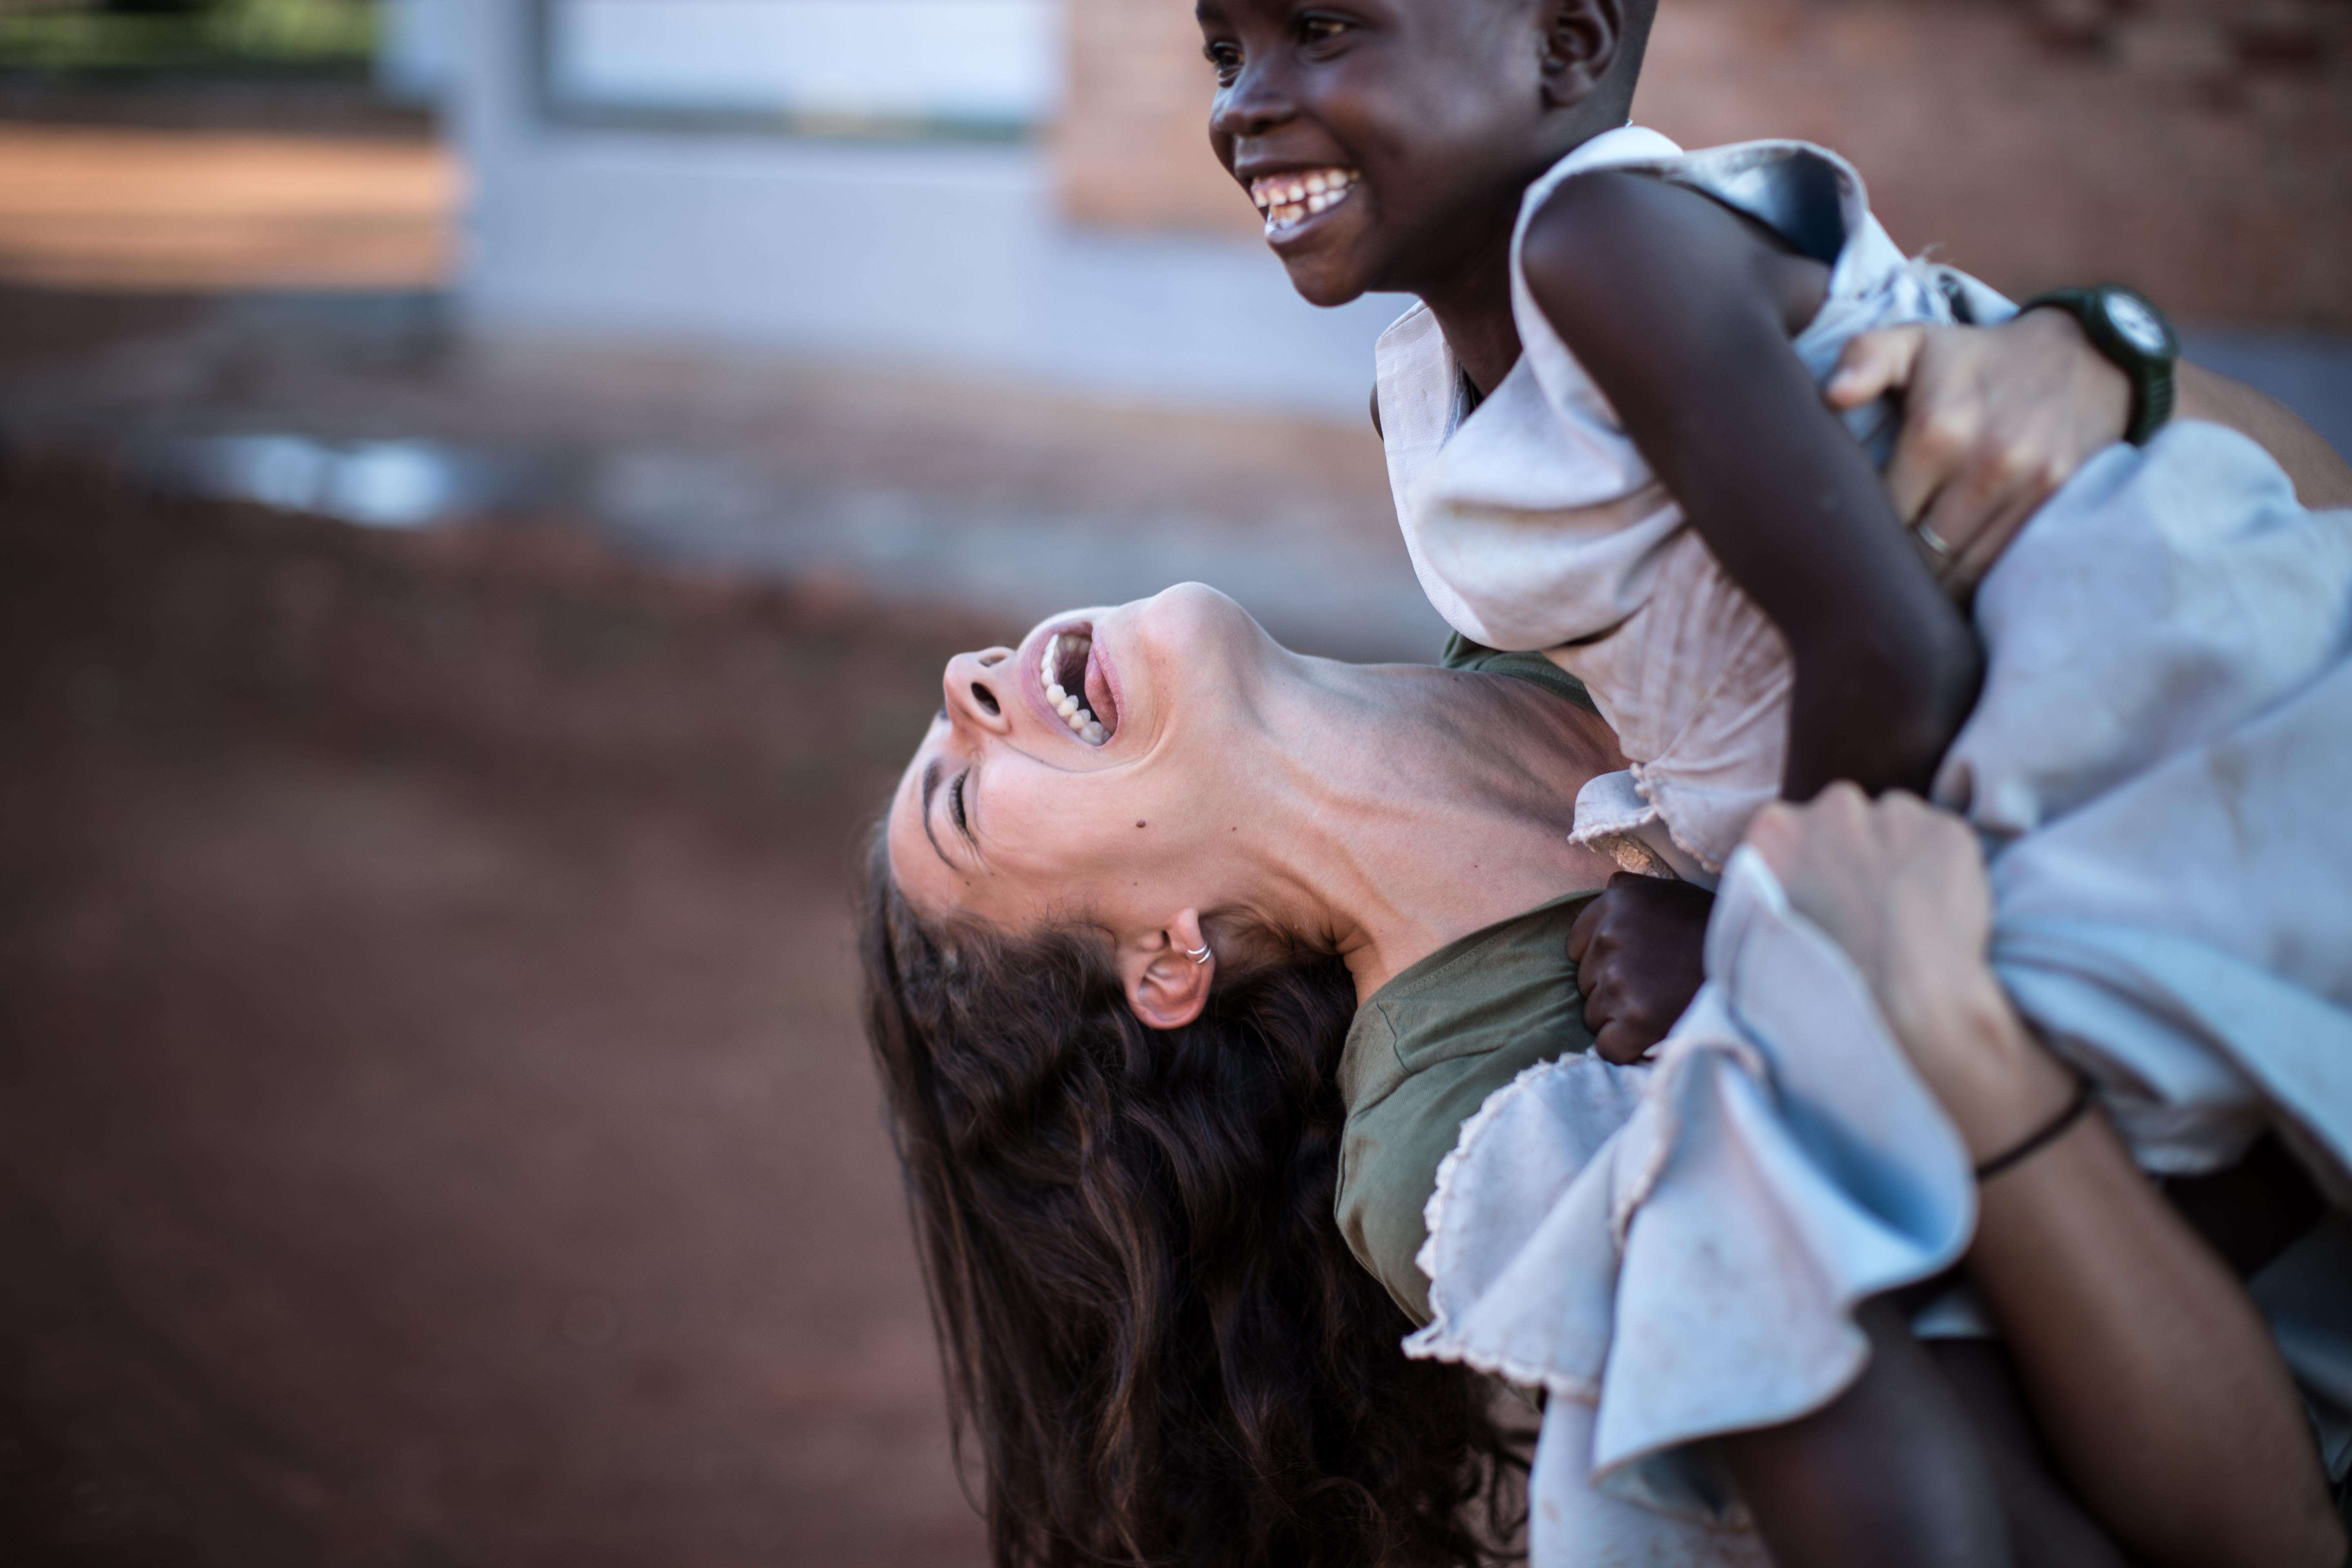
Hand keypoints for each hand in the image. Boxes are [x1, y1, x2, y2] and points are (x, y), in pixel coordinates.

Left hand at [1567, 873, 1712, 1063]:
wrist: (1760, 969)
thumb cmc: (1716, 933)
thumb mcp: (1674, 894)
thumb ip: (1633, 896)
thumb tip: (1605, 895)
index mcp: (1617, 902)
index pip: (1578, 946)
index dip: (1603, 963)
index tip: (1633, 969)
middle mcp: (1611, 936)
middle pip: (1586, 982)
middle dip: (1613, 990)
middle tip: (1655, 989)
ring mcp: (1620, 978)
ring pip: (1594, 1015)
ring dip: (1621, 1018)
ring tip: (1663, 1008)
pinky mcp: (1634, 1018)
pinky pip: (1608, 1046)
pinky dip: (1629, 1049)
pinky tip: (1656, 1035)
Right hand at [1744, 785, 2073, 1160]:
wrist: (1900, 1003)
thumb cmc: (1818, 982)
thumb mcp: (1755, 930)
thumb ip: (1763, 888)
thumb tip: (1772, 887)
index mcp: (1774, 828)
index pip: (1790, 829)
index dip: (1810, 862)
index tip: (1822, 891)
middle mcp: (1833, 807)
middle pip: (1844, 817)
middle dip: (1855, 850)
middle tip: (1866, 904)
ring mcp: (1894, 813)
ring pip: (1896, 825)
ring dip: (1899, 855)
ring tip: (1905, 913)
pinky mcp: (1946, 829)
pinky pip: (1942, 841)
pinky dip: (1943, 869)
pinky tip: (1937, 913)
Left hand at [1826, 309, 2129, 596]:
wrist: (2086, 354)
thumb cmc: (1977, 358)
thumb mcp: (1916, 341)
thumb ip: (1865, 359)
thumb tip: (1833, 395)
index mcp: (1938, 430)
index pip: (1883, 517)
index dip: (1863, 538)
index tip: (1848, 543)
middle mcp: (1986, 464)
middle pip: (1922, 555)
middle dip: (1895, 570)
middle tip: (1873, 575)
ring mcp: (2030, 488)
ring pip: (1965, 573)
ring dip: (1935, 588)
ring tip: (1909, 587)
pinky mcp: (2061, 504)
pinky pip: (2006, 567)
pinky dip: (1977, 582)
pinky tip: (1953, 582)